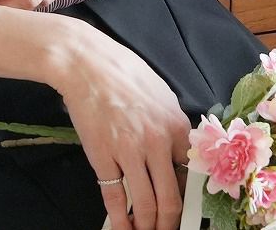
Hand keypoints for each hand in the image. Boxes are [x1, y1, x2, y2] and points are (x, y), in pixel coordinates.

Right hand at [54, 25, 192, 229]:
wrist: (84, 62)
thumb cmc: (122, 70)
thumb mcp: (160, 92)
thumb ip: (171, 123)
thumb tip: (177, 149)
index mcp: (176, 126)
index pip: (191, 176)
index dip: (188, 198)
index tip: (185, 210)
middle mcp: (157, 143)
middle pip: (171, 200)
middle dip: (169, 224)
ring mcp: (129, 151)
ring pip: (145, 204)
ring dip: (146, 226)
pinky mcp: (102, 156)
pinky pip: (115, 196)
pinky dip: (119, 219)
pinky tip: (121, 228)